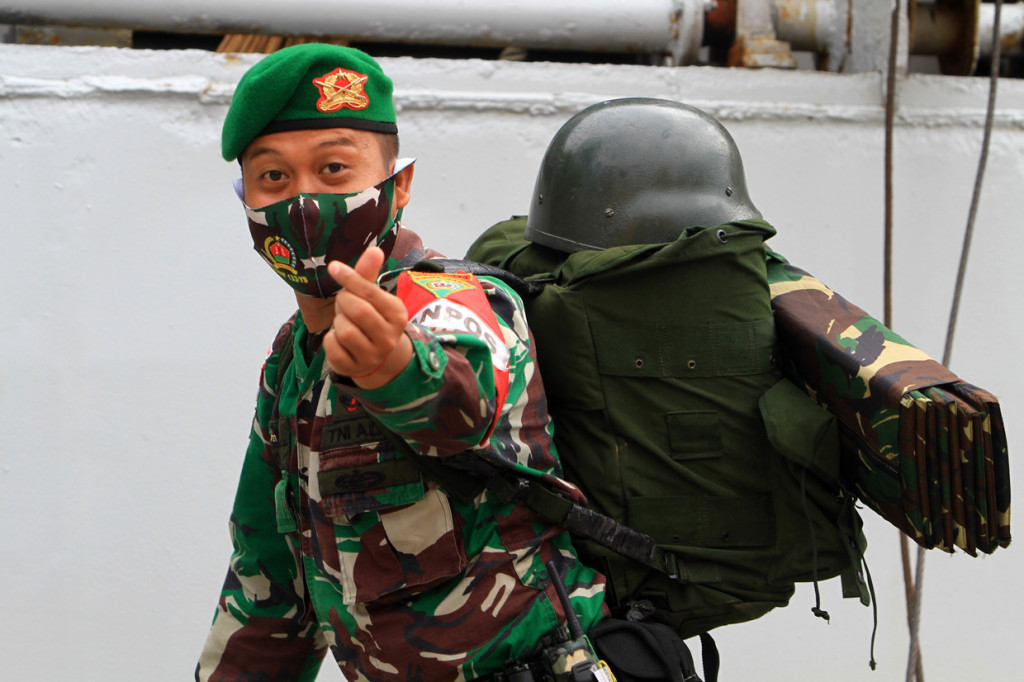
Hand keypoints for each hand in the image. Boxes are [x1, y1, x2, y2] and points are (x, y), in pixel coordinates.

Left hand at [323, 247, 412, 388]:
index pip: (370, 292)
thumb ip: (368, 274)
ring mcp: (373, 355)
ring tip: (344, 323)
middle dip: (343, 302)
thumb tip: (375, 249)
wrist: (376, 358)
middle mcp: (389, 337)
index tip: (334, 267)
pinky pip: (333, 348)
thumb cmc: (370, 318)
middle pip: (357, 310)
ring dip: (337, 322)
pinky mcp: (354, 368)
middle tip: (344, 304)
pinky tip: (339, 339)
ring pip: (344, 330)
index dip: (349, 277)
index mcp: (397, 314)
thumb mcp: (371, 297)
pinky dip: (330, 339)